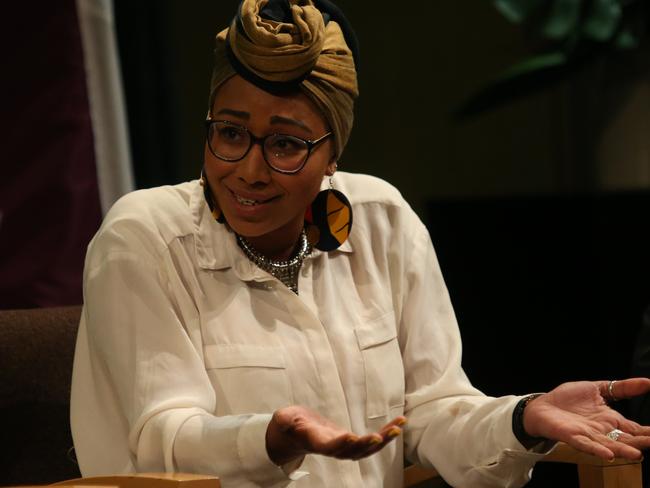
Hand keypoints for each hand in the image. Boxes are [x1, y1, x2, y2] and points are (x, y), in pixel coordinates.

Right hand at [265, 405, 405, 465]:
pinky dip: (386, 433)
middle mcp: (334, 449)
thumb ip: (284, 420)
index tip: (351, 436)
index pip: (329, 447)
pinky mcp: (353, 442)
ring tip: (397, 427)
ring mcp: (345, 447)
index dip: (340, 443)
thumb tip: (283, 420)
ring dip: (383, 440)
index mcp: (316, 443)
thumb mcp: (284, 418)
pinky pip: (372, 440)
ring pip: (367, 449)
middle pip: (352, 452)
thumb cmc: (290, 424)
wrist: (298, 433)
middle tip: (379, 437)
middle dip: (366, 445)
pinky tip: (399, 423)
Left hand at [523, 378, 649, 460]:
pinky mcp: (572, 436)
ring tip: (638, 454)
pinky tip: (609, 454)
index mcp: (610, 419)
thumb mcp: (597, 388)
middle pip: (626, 439)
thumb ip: (621, 387)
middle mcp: (602, 430)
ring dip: (623, 450)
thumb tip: (648, 381)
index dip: (647, 432)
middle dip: (641, 442)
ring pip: (609, 445)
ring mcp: (588, 434)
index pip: (634, 428)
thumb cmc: (568, 399)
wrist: (542, 405)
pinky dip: (597, 449)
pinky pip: (586, 444)